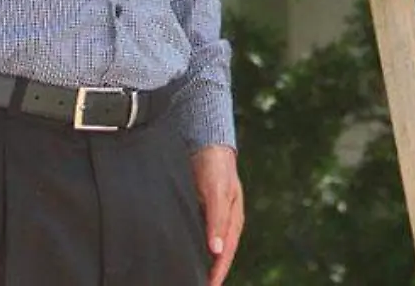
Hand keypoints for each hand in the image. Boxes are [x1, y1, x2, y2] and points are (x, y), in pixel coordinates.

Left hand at [191, 145, 242, 284]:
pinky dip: (192, 246)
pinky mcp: (200, 210)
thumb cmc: (216, 167)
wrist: (207, 142)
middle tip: (193, 285)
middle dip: (209, 272)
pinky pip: (196, 234)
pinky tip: (181, 252)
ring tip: (187, 275)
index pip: (224, 256)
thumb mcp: (217, 193)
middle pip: (217, 255)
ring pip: (206, 246)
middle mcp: (223, 223)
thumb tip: (216, 250)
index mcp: (233, 222)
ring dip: (200, 260)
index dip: (216, 274)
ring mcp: (212, 217)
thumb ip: (216, 221)